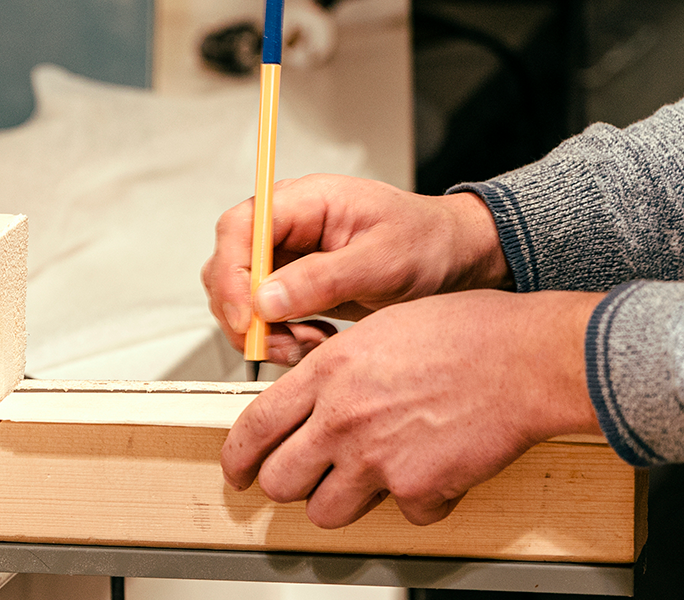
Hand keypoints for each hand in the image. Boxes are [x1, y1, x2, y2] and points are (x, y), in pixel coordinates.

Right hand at [201, 174, 509, 364]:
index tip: (248, 318)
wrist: (453, 260)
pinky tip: (316, 341)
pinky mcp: (294, 285)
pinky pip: (264, 316)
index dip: (232, 275)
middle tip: (283, 343)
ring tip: (311, 343)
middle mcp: (288, 226)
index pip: (240, 228)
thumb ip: (324, 279)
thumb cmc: (428, 244)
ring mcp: (288, 256)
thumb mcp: (383, 262)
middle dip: (246, 314)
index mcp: (306, 201)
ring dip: (265, 332)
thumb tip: (266, 299)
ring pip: (241, 298)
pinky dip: (281, 338)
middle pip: (230, 266)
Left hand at [221, 290, 604, 527]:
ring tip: (367, 479)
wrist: (525, 360)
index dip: (237, 458)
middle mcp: (343, 419)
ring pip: (326, 512)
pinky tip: (432, 471)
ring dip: (342, 501)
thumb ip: (336, 367)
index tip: (237, 470)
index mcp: (329, 373)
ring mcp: (377, 459)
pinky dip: (417, 502)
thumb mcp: (380, 328)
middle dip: (287, 485)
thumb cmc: (468, 333)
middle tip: (302, 480)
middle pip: (280, 481)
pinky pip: (401, 515)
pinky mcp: (417, 490)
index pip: (254, 428)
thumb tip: (312, 393)